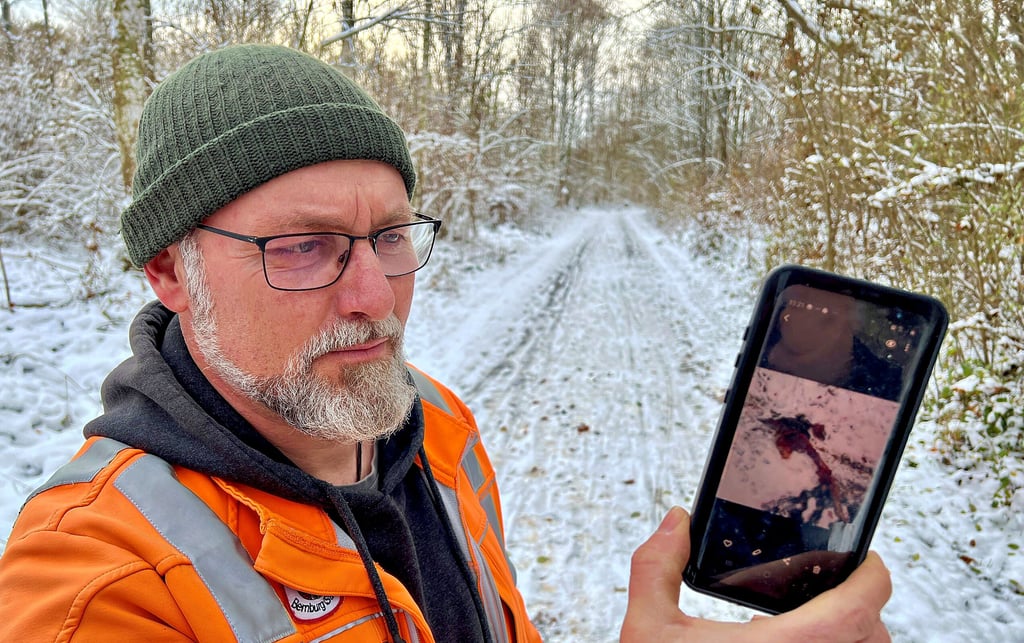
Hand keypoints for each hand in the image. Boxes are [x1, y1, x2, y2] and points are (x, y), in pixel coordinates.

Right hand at [620, 507, 890, 641]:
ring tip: (814, 626)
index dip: (873, 577)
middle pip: (873, 638)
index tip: (866, 561)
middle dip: (863, 610)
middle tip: (835, 590)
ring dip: (851, 641)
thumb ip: (657, 568)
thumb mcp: (648, 629)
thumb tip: (675, 522)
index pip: (857, 610)